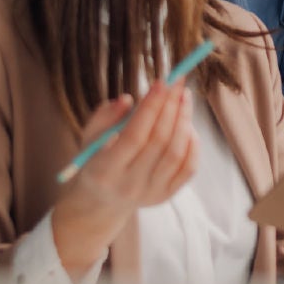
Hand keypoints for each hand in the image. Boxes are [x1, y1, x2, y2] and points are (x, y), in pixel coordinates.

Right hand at [51, 81, 196, 279]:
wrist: (101, 201)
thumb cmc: (95, 159)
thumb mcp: (90, 136)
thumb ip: (106, 116)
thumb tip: (129, 99)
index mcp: (104, 170)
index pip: (134, 136)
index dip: (151, 107)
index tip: (162, 82)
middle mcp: (129, 185)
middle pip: (159, 142)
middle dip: (171, 107)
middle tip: (178, 82)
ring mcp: (150, 193)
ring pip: (176, 153)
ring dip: (184, 121)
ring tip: (184, 98)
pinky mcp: (166, 196)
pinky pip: (188, 168)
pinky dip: (193, 144)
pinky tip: (188, 124)